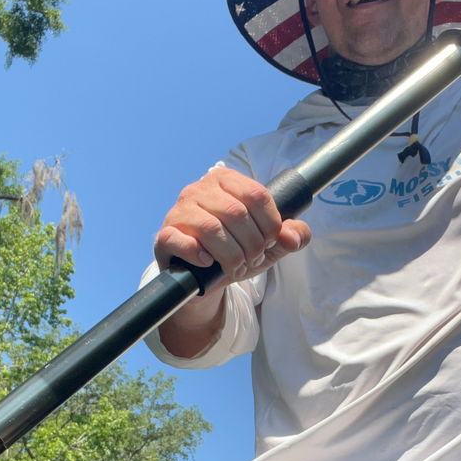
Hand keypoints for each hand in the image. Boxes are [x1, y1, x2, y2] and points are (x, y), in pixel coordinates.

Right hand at [154, 167, 310, 296]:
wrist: (204, 279)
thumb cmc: (236, 253)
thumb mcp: (270, 246)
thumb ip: (291, 236)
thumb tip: (294, 236)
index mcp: (227, 181)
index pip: (257, 195)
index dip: (270, 225)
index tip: (269, 243)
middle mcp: (200, 189)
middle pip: (236, 213)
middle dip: (252, 245)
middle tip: (252, 259)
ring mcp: (180, 211)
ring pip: (211, 228)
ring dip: (231, 256)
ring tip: (236, 267)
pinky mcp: (165, 235)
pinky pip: (180, 241)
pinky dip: (199, 255)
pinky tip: (208, 263)